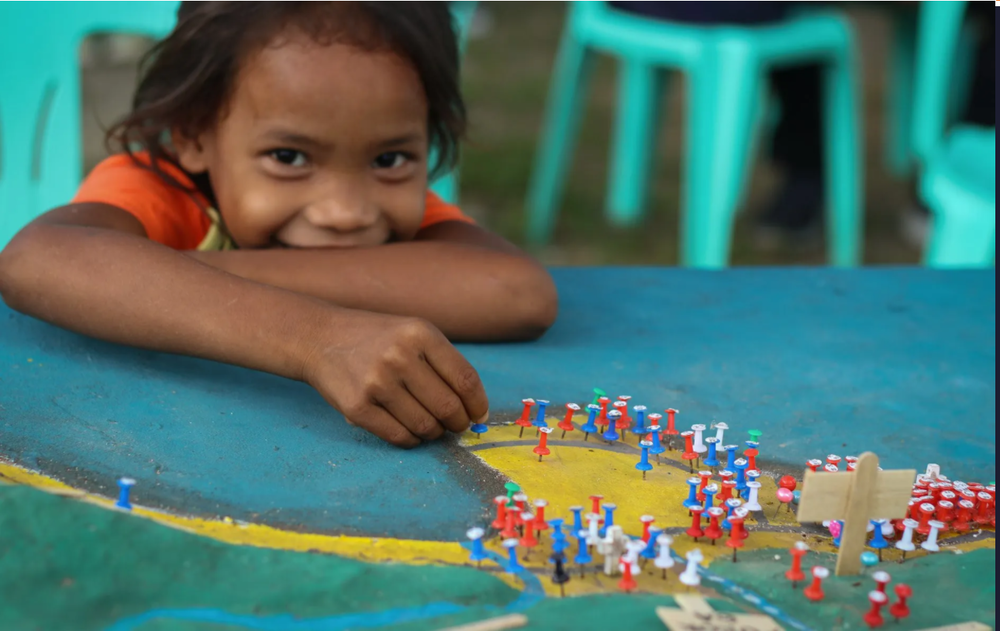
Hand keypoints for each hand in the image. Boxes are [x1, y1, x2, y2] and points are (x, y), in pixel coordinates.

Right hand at [302, 310, 488, 446]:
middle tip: (455, 425)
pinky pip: (399, 437)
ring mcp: (376, 383)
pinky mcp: (357, 407)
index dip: (477, 404)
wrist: (320, 338)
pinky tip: (409, 431)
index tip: (477, 414)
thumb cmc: (377, 339)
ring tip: (430, 426)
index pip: (465, 380)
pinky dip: (411, 440)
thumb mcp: (413, 333)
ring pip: (425, 426)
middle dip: (458, 423)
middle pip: (448, 407)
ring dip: (434, 433)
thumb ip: (444, 363)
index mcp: (420, 334)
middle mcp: (399, 356)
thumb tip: (476, 409)